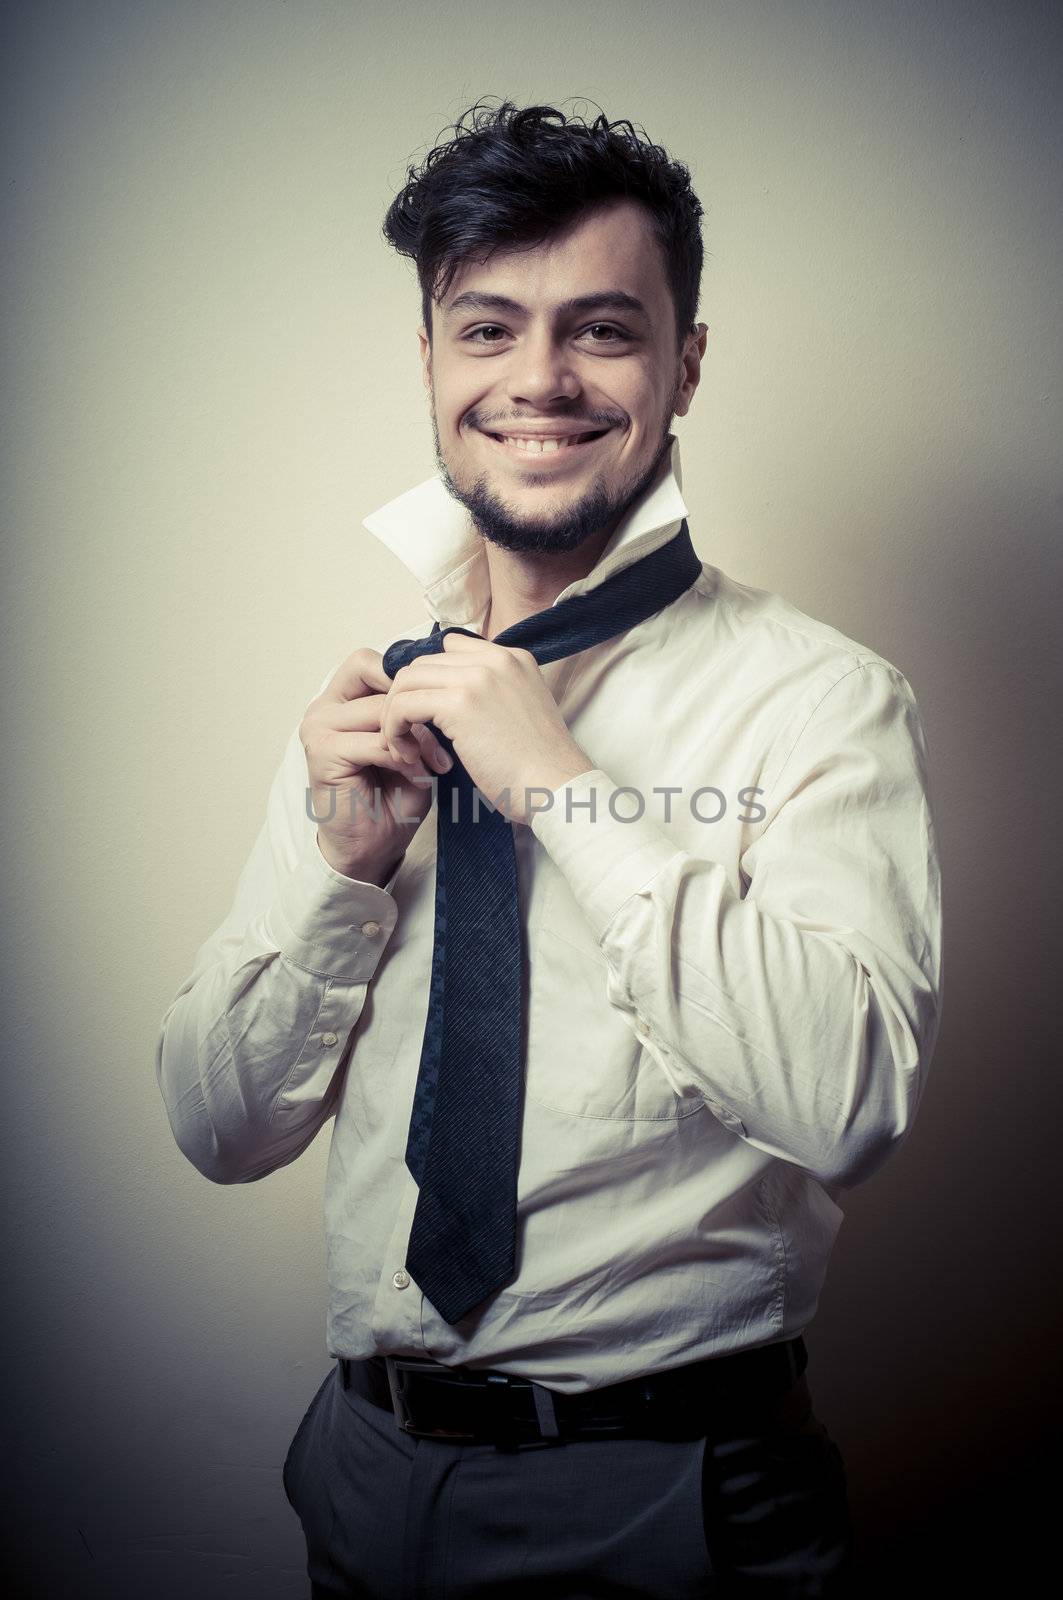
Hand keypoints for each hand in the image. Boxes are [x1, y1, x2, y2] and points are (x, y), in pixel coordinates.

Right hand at [299, 647, 453, 877]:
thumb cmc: (393, 798)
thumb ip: (414, 712)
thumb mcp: (412, 744)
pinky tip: (418, 775)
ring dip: (417, 738)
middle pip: (377, 680)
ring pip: (382, 711)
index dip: (407, 679)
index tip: (437, 706)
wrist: (374, 847)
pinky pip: (376, 742)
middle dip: (417, 707)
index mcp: (341, 701)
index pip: (370, 662)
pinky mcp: (323, 753)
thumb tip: (438, 682)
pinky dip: (404, 758)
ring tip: (435, 764)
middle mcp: (324, 709)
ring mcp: (318, 728)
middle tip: (443, 738)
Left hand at [380, 632, 593, 825]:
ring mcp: (478, 677)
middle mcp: (496, 659)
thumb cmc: (539, 767)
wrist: (557, 788)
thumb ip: (493, 696)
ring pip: (407, 679)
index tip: (426, 713)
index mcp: (513, 659)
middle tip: (409, 735)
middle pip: (424, 663)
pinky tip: (406, 753)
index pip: (452, 648)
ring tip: (405, 747)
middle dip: (407, 697)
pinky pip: (403, 705)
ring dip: (396, 713)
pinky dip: (394, 729)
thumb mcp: (522, 713)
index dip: (431, 680)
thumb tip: (450, 703)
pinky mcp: (460, 703)